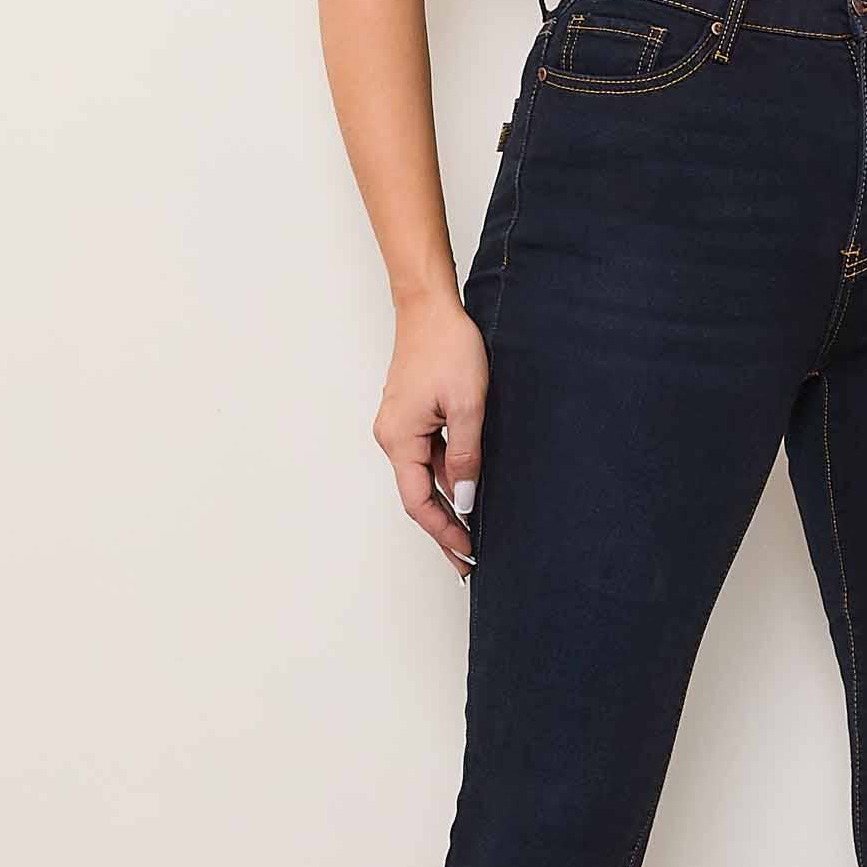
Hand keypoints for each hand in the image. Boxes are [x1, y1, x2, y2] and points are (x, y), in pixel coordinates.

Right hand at [375, 298, 488, 578]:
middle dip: (445, 528)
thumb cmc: (447, 346)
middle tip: (468, 560)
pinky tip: (469, 490)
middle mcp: (392, 436)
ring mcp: (400, 425)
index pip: (418, 501)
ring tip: (474, 532)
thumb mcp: (468, 406)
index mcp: (399, 439)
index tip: (467, 554)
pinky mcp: (412, 414)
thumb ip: (466, 457)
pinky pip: (428, 455)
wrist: (429, 306)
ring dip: (449, 503)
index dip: (443, 532)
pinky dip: (448, 476)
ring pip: (425, 475)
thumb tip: (465, 501)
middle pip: (418, 494)